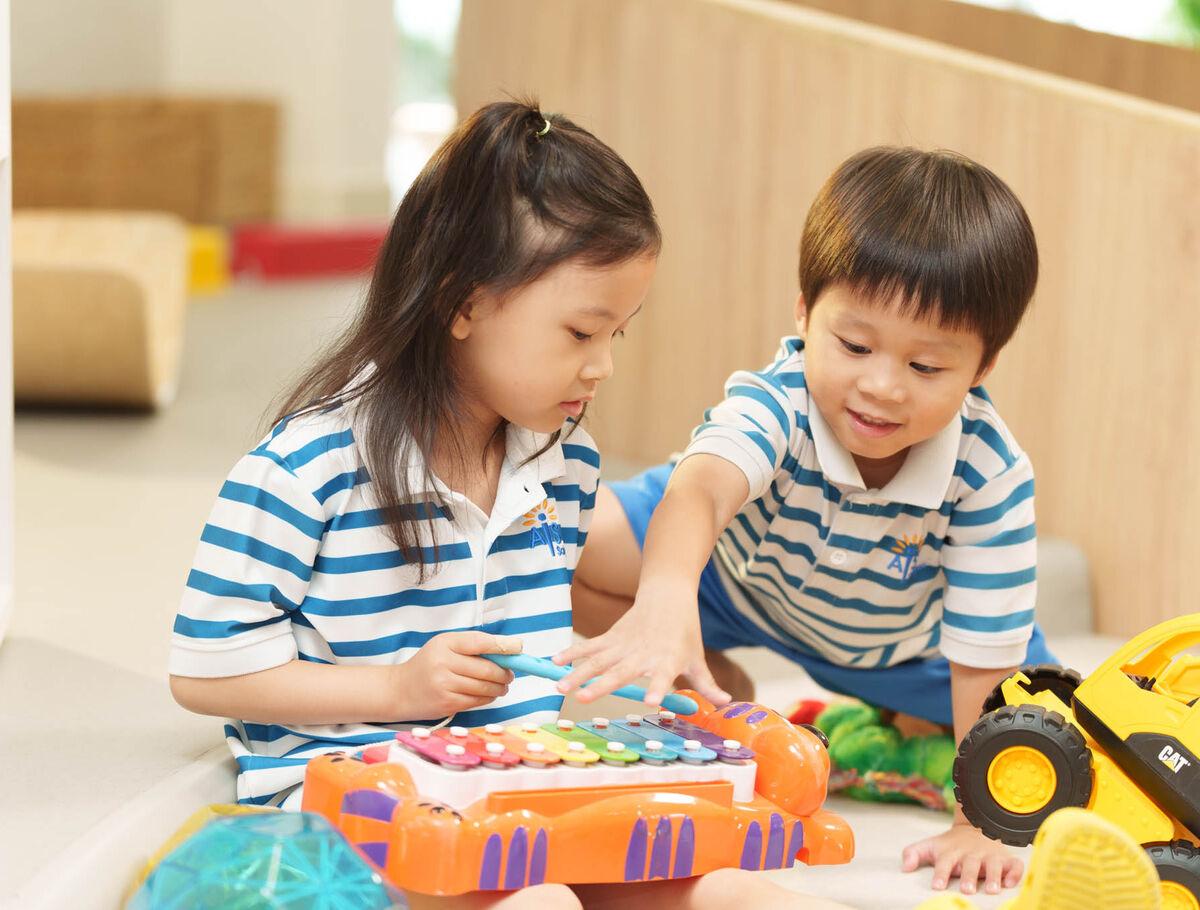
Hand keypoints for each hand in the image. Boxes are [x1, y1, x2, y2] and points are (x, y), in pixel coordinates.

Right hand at [393, 631, 521, 718]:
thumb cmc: (428, 665)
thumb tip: (508, 649)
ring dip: (499, 688)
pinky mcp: (447, 703)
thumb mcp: (445, 646)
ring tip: (502, 685)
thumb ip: (473, 645)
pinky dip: (488, 698)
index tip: (518, 648)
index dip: (502, 645)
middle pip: (486, 668)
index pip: (479, 642)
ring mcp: (444, 685)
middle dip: (505, 672)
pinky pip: (477, 701)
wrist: (400, 690)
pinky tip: (488, 694)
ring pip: (484, 687)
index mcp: (445, 643)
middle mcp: (443, 663)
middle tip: (510, 674)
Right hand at [553, 579, 729, 706]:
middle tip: (583, 699)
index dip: (657, 688)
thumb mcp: (697, 658)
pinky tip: (555, 663)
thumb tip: (727, 703)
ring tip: (560, 687)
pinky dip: (572, 653)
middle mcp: (643, 653)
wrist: (668, 594)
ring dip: (577, 673)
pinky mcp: (612, 635)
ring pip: (597, 660)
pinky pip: (589, 646)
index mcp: (667, 660)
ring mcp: (624, 644)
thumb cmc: (684, 631)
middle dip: (601, 685)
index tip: (651, 701)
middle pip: (620, 671)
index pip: (663, 677)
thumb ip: (708, 684)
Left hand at [902, 821, 1022, 893]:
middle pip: (970, 865)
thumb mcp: (930, 846)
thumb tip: (904, 867)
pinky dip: (1014, 873)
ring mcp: (990, 855)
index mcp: (952, 852)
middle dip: (969, 877)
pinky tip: (1010, 883)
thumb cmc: (950, 845)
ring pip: (993, 865)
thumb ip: (913, 854)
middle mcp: (972, 854)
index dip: (941, 874)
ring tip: (991, 890)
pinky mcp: (1006, 859)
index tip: (937, 886)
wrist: (975, 828)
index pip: (945, 863)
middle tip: (967, 890)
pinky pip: (1014, 865)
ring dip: (993, 876)